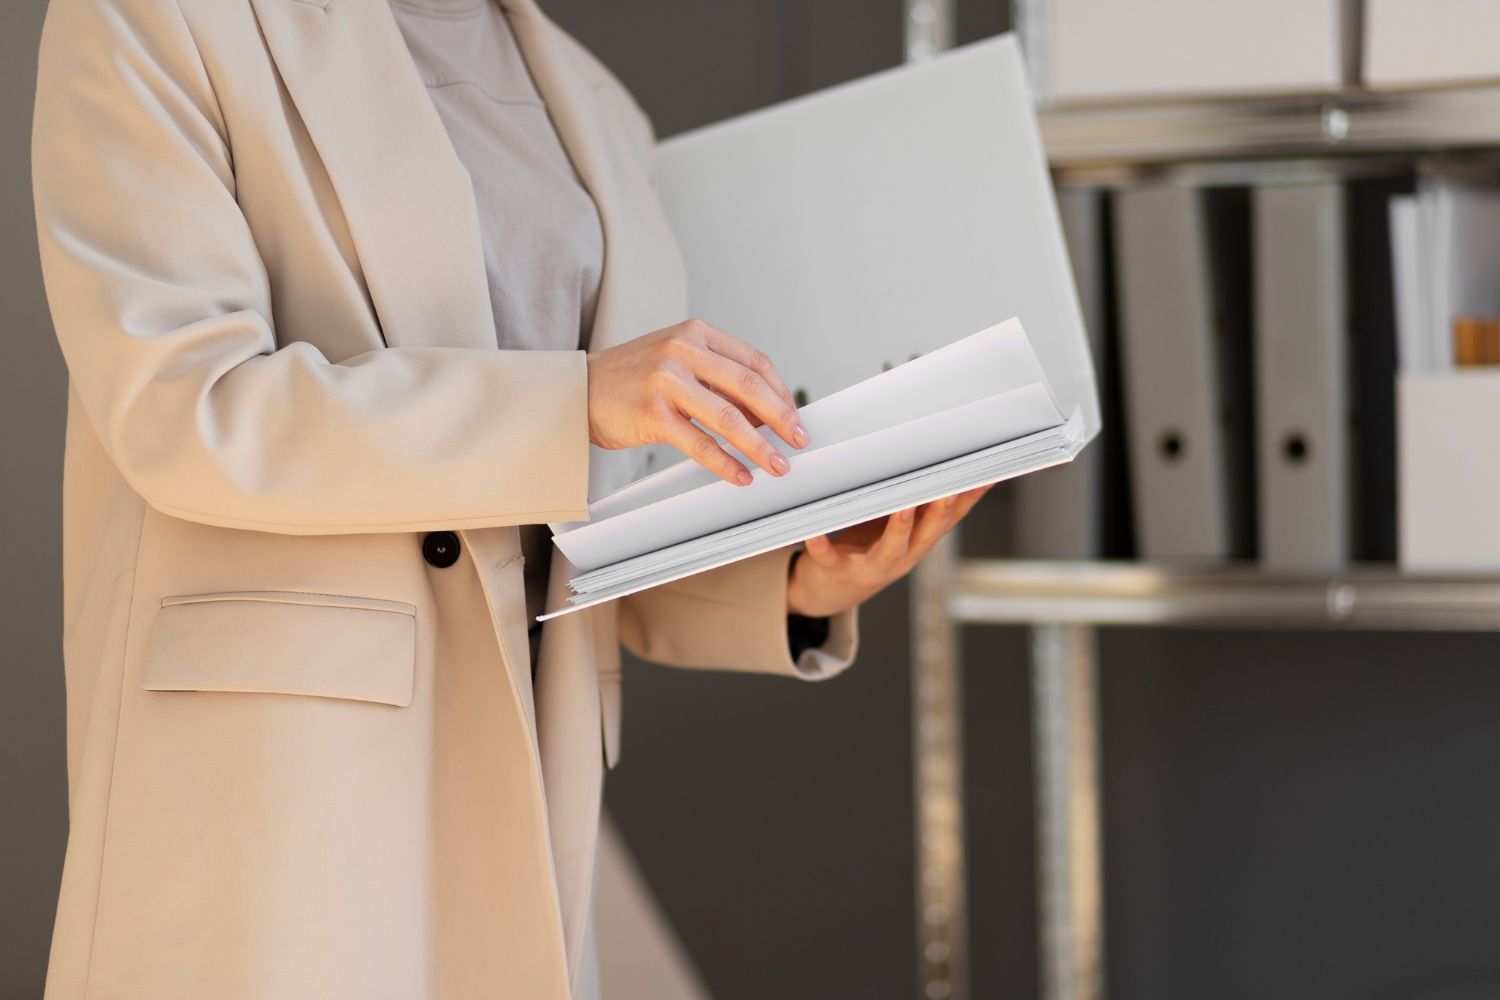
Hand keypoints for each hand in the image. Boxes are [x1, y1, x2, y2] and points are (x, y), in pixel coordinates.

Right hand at [586, 318, 807, 484]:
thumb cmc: (629, 380)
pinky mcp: (653, 413)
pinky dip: (725, 462)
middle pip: (749, 386)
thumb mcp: (674, 361)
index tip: (794, 416)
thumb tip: (763, 413)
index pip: (753, 361)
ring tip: (777, 465)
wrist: (577, 391)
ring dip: (760, 446)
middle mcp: (682, 351)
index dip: (780, 392)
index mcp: (695, 334)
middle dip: (781, 418)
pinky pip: (700, 443)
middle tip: (799, 440)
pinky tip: (740, 475)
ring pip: (729, 417)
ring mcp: (666, 381)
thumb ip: (714, 378)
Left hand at [786, 484, 993, 617]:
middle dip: (941, 509)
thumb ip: (922, 504)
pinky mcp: (837, 570)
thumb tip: (947, 470)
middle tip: (951, 485)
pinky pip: (828, 556)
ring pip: (891, 547)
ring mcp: (871, 566)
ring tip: (904, 503)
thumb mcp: (903, 529)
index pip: (951, 518)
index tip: (987, 474)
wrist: (832, 592)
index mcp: (918, 543)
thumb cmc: (870, 547)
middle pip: (928, 533)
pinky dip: (821, 544)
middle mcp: (901, 557)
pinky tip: (814, 531)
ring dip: (900, 525)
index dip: (970, 499)